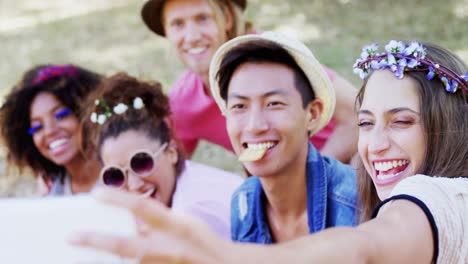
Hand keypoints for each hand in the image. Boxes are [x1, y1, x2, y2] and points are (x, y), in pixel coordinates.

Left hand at [69, 188, 228, 263]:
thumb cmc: (204, 241)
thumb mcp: (186, 223)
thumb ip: (160, 220)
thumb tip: (135, 223)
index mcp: (175, 226)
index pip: (143, 208)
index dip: (119, 199)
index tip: (96, 193)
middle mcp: (166, 248)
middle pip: (125, 246)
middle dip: (96, 241)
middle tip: (71, 237)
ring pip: (128, 261)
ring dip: (106, 256)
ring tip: (81, 251)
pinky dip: (124, 262)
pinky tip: (106, 259)